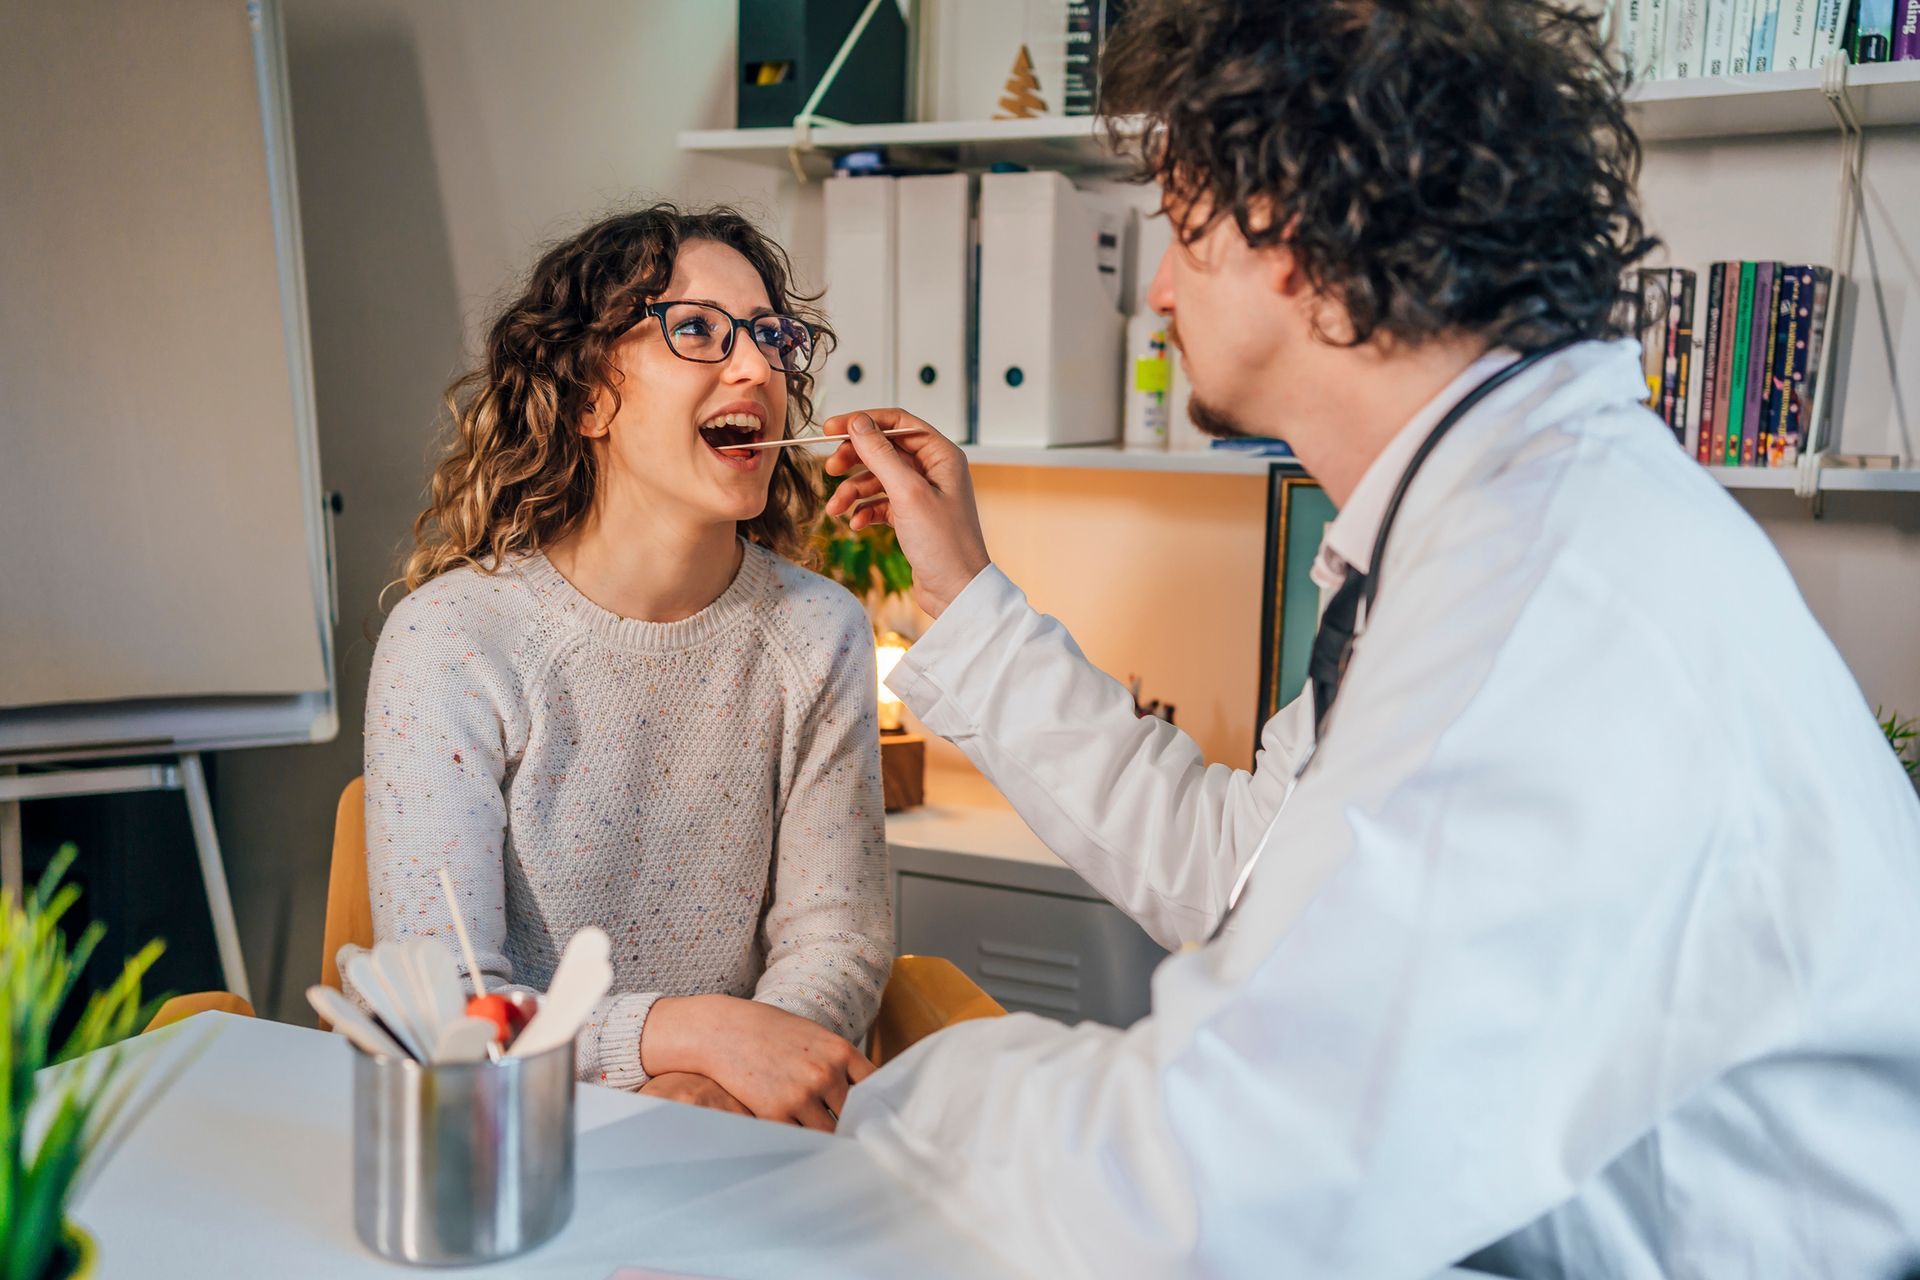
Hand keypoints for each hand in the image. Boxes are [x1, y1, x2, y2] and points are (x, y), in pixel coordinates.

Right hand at [639, 994, 874, 1131]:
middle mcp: (826, 1073)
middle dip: (852, 1125)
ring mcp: (802, 1095)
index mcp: (840, 1051)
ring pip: (829, 1132)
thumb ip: (838, 1063)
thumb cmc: (769, 1033)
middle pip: (854, 1115)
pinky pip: (800, 1139)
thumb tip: (863, 1094)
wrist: (723, 1031)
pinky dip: (801, 1142)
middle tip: (854, 1139)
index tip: (876, 1118)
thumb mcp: (813, 1037)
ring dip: (827, 1138)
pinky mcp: (776, 1114)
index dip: (876, 1105)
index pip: (875, 1088)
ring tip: (828, 1145)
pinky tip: (800, 1141)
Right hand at [821, 409, 990, 617]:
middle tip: (829, 468)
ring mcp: (922, 494)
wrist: (956, 591)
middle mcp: (934, 470)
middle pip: (884, 449)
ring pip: (878, 479)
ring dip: (854, 491)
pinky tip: (856, 524)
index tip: (831, 428)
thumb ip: (881, 454)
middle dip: (855, 458)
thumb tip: (859, 423)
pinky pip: (881, 503)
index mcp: (941, 455)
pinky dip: (865, 510)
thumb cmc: (944, 544)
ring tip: (836, 509)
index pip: (897, 423)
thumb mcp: (907, 493)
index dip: (863, 422)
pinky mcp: (913, 517)